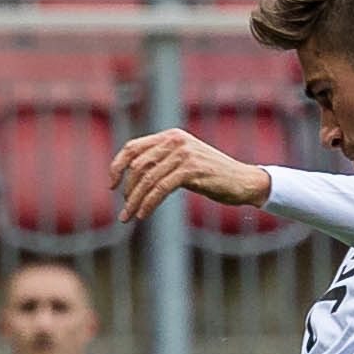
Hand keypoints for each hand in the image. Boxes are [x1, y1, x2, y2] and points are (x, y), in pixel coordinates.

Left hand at [109, 129, 271, 223]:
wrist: (242, 180)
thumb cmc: (212, 175)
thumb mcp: (184, 162)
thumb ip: (162, 162)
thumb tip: (134, 178)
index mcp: (170, 136)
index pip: (133, 148)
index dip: (117, 167)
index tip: (111, 186)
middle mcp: (175, 140)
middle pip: (138, 166)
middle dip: (127, 191)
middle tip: (123, 212)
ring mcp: (184, 154)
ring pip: (148, 179)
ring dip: (135, 201)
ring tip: (128, 217)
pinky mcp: (191, 169)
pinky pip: (161, 188)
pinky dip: (149, 203)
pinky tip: (143, 214)